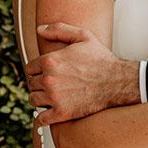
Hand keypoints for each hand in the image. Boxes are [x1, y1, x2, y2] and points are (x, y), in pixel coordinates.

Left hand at [24, 22, 138, 126]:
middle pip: (31, 84)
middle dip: (40, 83)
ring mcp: (54, 97)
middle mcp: (49, 79)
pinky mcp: (61, 113)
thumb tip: (40, 29)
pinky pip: (41, 118)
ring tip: (51, 96)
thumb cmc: (101, 59)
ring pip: (34, 99)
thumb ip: (58, 29)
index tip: (47, 72)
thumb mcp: (82, 36)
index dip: (38, 70)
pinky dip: (43, 117)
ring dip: (40, 98)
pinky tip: (49, 112)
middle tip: (53, 84)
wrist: (117, 81)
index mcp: (50, 61)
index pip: (30, 68)